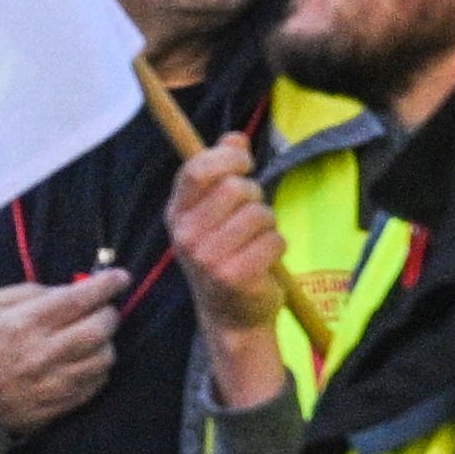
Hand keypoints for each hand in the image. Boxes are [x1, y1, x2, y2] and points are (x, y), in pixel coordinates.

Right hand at [0, 271, 125, 434]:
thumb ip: (29, 292)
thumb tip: (69, 290)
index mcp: (23, 323)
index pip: (79, 299)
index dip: (106, 284)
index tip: (119, 277)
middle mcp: (42, 353)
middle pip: (99, 330)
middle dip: (109, 314)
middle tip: (103, 309)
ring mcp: (51, 383)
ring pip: (103, 360)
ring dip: (105, 344)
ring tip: (92, 338)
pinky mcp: (56, 406)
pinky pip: (94, 385)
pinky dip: (97, 369)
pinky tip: (84, 361)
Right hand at [169, 136, 295, 407]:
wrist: (231, 316)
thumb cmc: (225, 256)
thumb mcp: (214, 214)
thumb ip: (221, 173)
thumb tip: (235, 137)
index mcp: (177, 214)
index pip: (198, 169)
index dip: (228, 157)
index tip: (244, 163)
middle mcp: (186, 235)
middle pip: (237, 188)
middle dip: (256, 198)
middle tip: (251, 219)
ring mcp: (208, 258)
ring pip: (260, 214)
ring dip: (269, 226)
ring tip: (256, 243)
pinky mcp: (236, 275)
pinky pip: (274, 240)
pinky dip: (277, 248)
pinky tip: (264, 263)